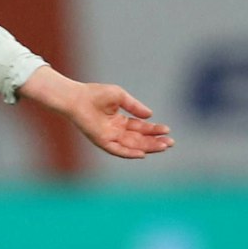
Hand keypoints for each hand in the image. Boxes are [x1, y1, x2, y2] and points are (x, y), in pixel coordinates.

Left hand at [18, 68, 173, 160]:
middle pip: (139, 139)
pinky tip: (142, 154)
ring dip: (148, 147)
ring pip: (132, 145)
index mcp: (119, 121)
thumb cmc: (95, 94)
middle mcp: (115, 131)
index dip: (154, 129)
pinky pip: (118, 150)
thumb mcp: (120, 97)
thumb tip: (150, 115)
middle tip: (171, 143)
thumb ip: (134, 106)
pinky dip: (130, 153)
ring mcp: (109, 137)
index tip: (167, 130)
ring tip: (163, 147)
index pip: (140, 128)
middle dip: (155, 141)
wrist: (77, 97)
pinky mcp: (102, 141)